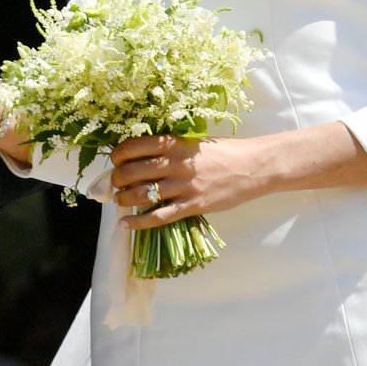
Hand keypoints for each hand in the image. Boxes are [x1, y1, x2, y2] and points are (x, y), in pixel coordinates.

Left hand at [108, 134, 267, 229]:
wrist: (252, 167)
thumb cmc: (223, 152)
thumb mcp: (193, 142)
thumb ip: (169, 148)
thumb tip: (141, 157)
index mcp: (174, 143)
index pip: (134, 147)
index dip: (118, 155)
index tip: (115, 161)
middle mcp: (175, 164)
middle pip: (132, 172)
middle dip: (116, 179)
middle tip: (114, 183)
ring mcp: (183, 186)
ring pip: (141, 194)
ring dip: (123, 199)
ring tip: (119, 200)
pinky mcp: (192, 206)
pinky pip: (158, 216)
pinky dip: (138, 222)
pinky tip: (126, 224)